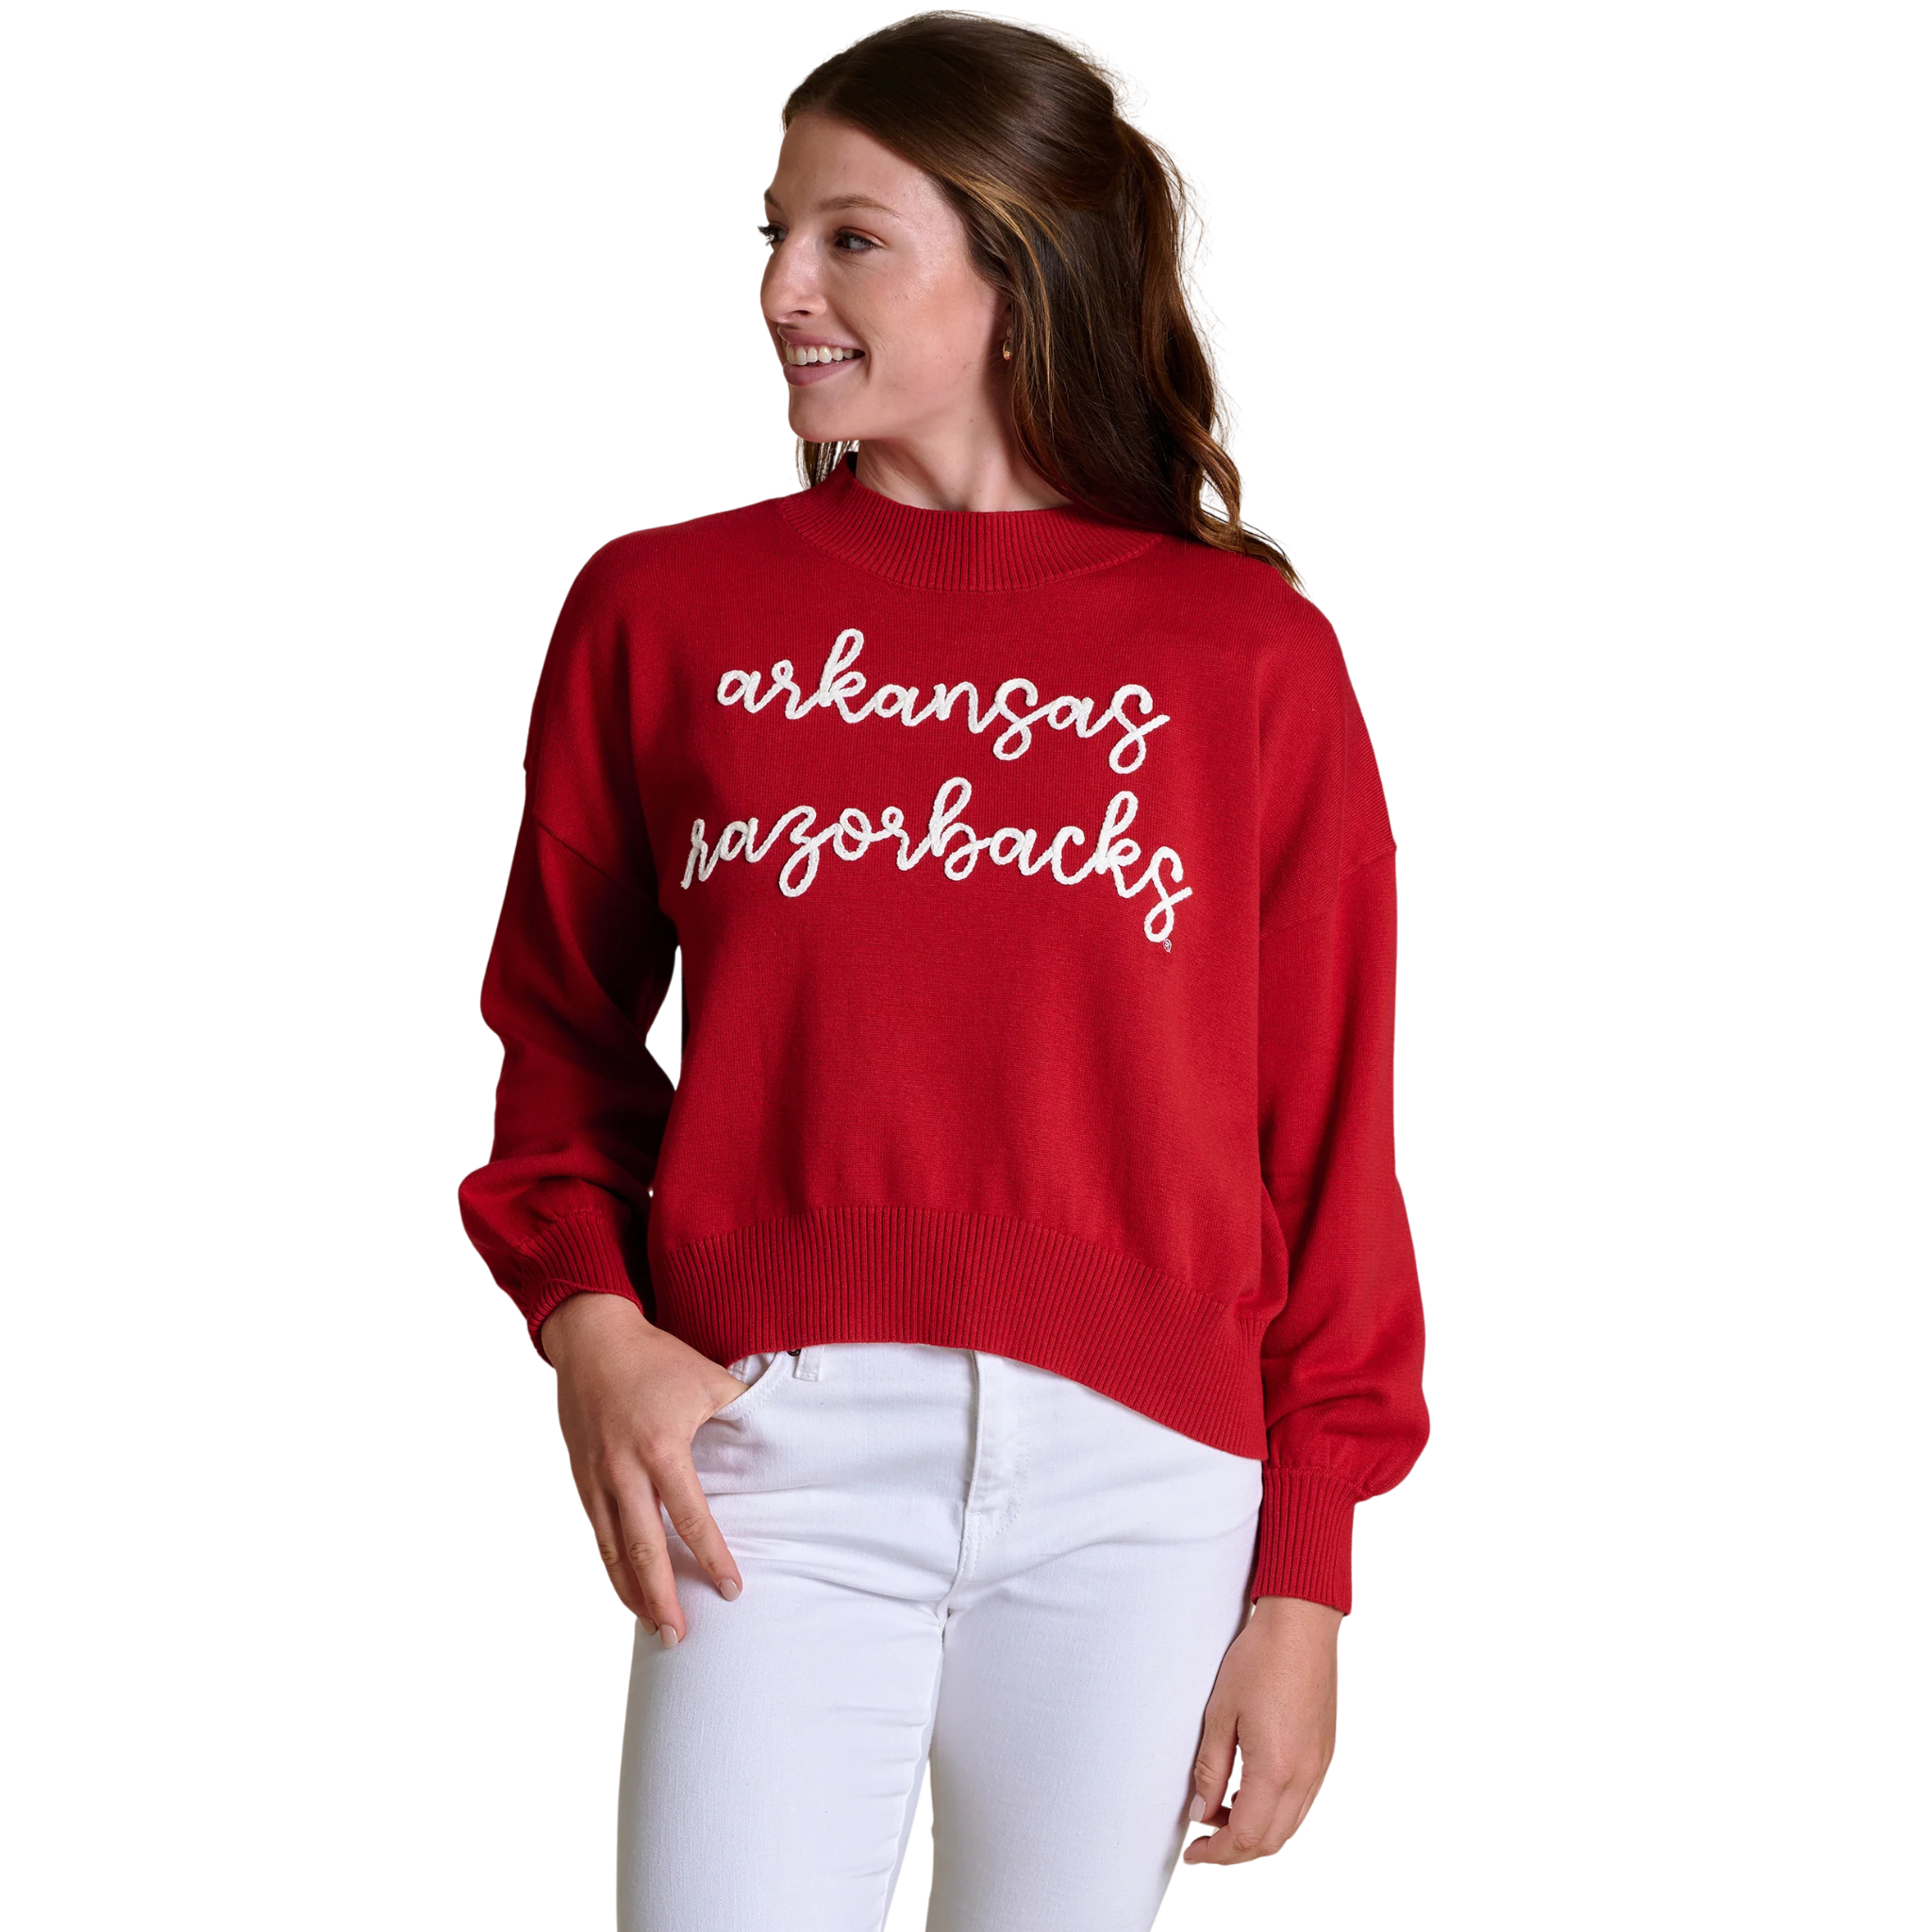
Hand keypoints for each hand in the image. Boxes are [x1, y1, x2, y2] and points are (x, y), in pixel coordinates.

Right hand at [539, 1290, 752, 1646]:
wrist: (591, 1337)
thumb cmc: (656, 1358)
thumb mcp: (708, 1379)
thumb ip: (744, 1411)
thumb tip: (784, 1435)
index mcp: (661, 1448)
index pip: (692, 1517)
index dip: (713, 1557)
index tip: (733, 1590)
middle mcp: (624, 1470)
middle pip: (645, 1550)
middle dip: (664, 1598)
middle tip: (682, 1637)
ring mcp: (597, 1478)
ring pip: (614, 1552)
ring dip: (634, 1594)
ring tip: (656, 1629)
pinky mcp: (580, 1479)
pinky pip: (597, 1535)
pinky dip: (612, 1568)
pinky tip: (628, 1590)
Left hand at [1182, 1594, 1340, 1863]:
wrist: (1301, 1626)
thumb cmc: (1260, 1661)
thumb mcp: (1220, 1714)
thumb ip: (1210, 1769)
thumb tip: (1201, 1810)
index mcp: (1276, 1770)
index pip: (1245, 1836)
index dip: (1216, 1853)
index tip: (1193, 1852)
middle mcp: (1304, 1777)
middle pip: (1270, 1840)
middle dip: (1234, 1851)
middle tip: (1203, 1841)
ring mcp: (1319, 1766)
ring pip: (1288, 1825)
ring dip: (1255, 1832)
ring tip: (1220, 1813)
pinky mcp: (1324, 1753)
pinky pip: (1301, 1802)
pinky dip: (1274, 1812)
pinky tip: (1249, 1792)